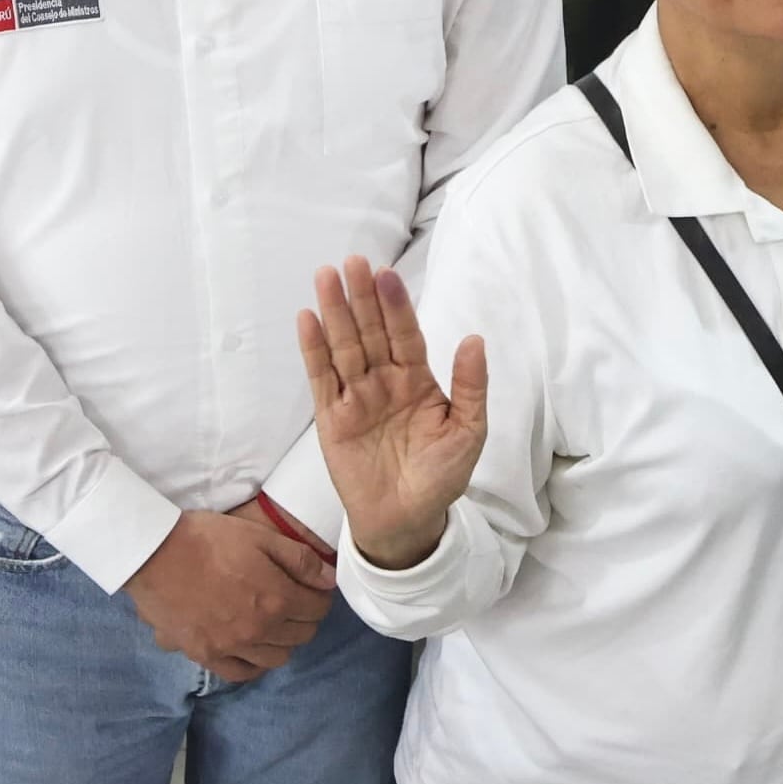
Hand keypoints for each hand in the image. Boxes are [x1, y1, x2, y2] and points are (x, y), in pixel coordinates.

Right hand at [121, 509, 332, 682]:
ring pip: (277, 659)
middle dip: (305, 618)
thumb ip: (300, 559)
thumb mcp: (259, 536)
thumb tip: (330, 580)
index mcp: (277, 598)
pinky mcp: (206, 655)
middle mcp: (260, 630)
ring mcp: (232, 647)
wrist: (154, 553)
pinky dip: (253, 664)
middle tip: (296, 602)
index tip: (313, 589)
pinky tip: (251, 648)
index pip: (317, 608)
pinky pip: (241, 673)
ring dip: (283, 642)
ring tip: (273, 624)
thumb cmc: (207, 538)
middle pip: (301, 635)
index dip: (320, 596)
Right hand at [296, 258, 487, 572]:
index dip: (396, 305)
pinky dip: (314, 350)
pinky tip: (308, 319)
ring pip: (344, 347)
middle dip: (362, 297)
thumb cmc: (441, 477)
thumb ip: (471, 387)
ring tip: (326, 276)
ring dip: (335, 312)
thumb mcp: (468, 432)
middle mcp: (385, 381)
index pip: (406, 334)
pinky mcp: (332, 418)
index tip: (386, 273)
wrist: (408, 522)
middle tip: (353, 262)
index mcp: (418, 380)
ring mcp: (356, 397)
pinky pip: (322, 378)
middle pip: (371, 332)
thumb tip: (474, 338)